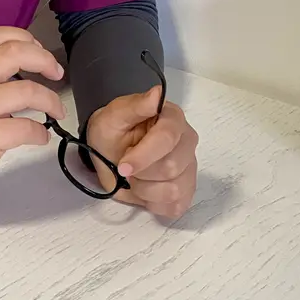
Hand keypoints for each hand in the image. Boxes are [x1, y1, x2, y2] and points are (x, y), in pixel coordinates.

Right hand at [0, 26, 65, 210]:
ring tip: (57, 112)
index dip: (24, 36)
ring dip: (51, 100)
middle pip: (12, 53)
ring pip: (26, 90)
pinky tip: (41, 138)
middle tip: (57, 74)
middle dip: (44, 59)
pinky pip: (25, 127)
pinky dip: (41, 133)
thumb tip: (34, 60)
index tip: (40, 50)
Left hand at [85, 89, 198, 219]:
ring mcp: (189, 167)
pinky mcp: (186, 190)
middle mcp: (187, 142)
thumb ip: (136, 105)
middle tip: (126, 168)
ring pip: (174, 190)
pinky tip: (146, 190)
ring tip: (136, 178)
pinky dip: (154, 203)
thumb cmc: (112, 130)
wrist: (110, 151)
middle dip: (142, 173)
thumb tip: (157, 94)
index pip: (167, 139)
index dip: (143, 156)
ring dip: (145, 190)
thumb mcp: (114, 115)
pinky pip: (176, 206)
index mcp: (172, 118)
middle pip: (172, 168)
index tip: (123, 166)